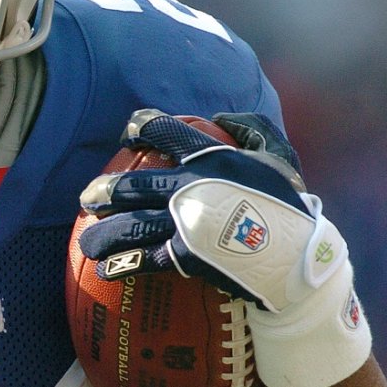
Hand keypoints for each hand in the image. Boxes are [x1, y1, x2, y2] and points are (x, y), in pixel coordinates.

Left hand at [78, 109, 343, 311]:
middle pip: (134, 185)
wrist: (300, 258)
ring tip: (86, 241)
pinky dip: (124, 265)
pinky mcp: (187, 257)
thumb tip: (219, 116)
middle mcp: (192, 188)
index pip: (164, 131)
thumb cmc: (290, 203)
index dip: (141, 127)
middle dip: (106, 190)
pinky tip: (107, 270)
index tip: (129, 132)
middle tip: (89, 196)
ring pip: (132, 224)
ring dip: (103, 232)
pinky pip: (147, 260)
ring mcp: (186, 224)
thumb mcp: (278, 153)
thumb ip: (250, 126)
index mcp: (211, 158)